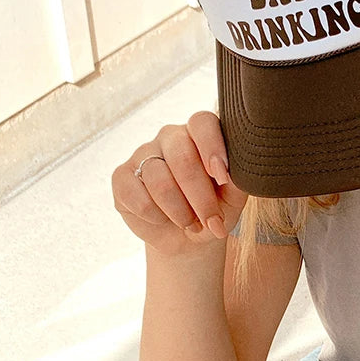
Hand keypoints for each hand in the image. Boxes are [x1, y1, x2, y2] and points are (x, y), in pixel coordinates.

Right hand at [112, 111, 248, 254]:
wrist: (187, 238)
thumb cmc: (215, 210)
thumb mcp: (233, 199)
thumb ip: (238, 180)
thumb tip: (234, 174)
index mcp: (201, 134)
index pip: (203, 122)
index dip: (213, 147)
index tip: (223, 178)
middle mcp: (171, 137)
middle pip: (182, 157)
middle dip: (200, 197)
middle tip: (212, 221)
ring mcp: (143, 153)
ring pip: (160, 180)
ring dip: (180, 211)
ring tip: (192, 225)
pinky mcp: (122, 176)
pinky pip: (136, 196)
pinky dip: (155, 216)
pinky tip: (163, 219)